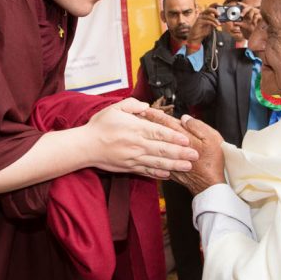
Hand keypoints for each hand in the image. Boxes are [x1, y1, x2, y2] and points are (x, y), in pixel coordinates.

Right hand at [81, 98, 198, 179]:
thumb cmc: (100, 126)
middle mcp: (137, 144)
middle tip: (195, 155)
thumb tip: (147, 106)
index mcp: (135, 129)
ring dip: (175, 165)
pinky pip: (147, 171)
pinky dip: (158, 173)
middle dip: (181, 152)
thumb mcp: (115, 108)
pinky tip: (169, 175)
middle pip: (163, 149)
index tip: (187, 139)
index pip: (159, 132)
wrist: (85, 146)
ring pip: (158, 162)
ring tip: (188, 166)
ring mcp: (133, 158)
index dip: (175, 136)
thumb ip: (133, 105)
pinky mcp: (129, 167)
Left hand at [142, 111, 225, 194]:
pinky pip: (156, 160)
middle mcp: (174, 149)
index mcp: (184, 139)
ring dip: (146, 137)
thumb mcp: (212, 139)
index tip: (145, 109)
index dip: (155, 115)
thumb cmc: (212, 161)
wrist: (210, 186)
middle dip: (146, 124)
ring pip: (154, 145)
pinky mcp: (168, 169)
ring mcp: (169, 160)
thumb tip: (184, 118)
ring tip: (136, 130)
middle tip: (135, 116)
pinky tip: (144, 150)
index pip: (166, 123)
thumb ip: (198, 126)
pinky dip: (149, 153)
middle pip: (157, 133)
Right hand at [187, 7, 220, 44]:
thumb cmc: (203, 31)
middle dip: (215, 11)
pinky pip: (207, 21)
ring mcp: (200, 18)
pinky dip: (212, 23)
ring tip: (219, 24)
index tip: (219, 4)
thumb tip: (222, 20)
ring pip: (209, 16)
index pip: (210, 7)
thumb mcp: (211, 26)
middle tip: (219, 14)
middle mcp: (202, 15)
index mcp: (205, 14)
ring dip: (215, 20)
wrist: (197, 37)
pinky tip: (215, 26)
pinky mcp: (199, 22)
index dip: (214, 5)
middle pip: (208, 9)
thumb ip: (215, 22)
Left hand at [236, 3, 261, 39]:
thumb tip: (234, 22)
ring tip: (249, 20)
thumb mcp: (242, 26)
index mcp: (247, 13)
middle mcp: (252, 12)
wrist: (254, 34)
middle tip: (241, 15)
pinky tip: (253, 23)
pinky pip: (257, 16)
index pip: (245, 6)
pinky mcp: (260, 17)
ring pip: (253, 10)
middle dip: (244, 10)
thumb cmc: (247, 28)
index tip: (237, 3)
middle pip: (249, 7)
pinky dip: (255, 19)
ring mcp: (256, 14)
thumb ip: (239, 23)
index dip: (242, 4)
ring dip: (250, 15)